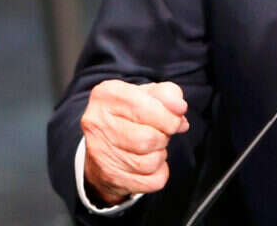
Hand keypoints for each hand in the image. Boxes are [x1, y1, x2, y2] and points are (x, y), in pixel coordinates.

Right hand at [81, 80, 189, 205]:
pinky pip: (152, 181)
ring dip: (161, 155)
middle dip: (165, 137)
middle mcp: (97, 123)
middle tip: (161, 133)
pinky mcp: (108, 177)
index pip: (145, 109)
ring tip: (153, 147)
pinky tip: (149, 163)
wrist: (107, 143)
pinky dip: (159, 173)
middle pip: (149, 139)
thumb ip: (168, 94)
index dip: (170, 116)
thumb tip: (179, 108)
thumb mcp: (149, 94)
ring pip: (150, 163)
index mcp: (107, 95)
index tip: (176, 118)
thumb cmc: (132, 114)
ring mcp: (99, 153)